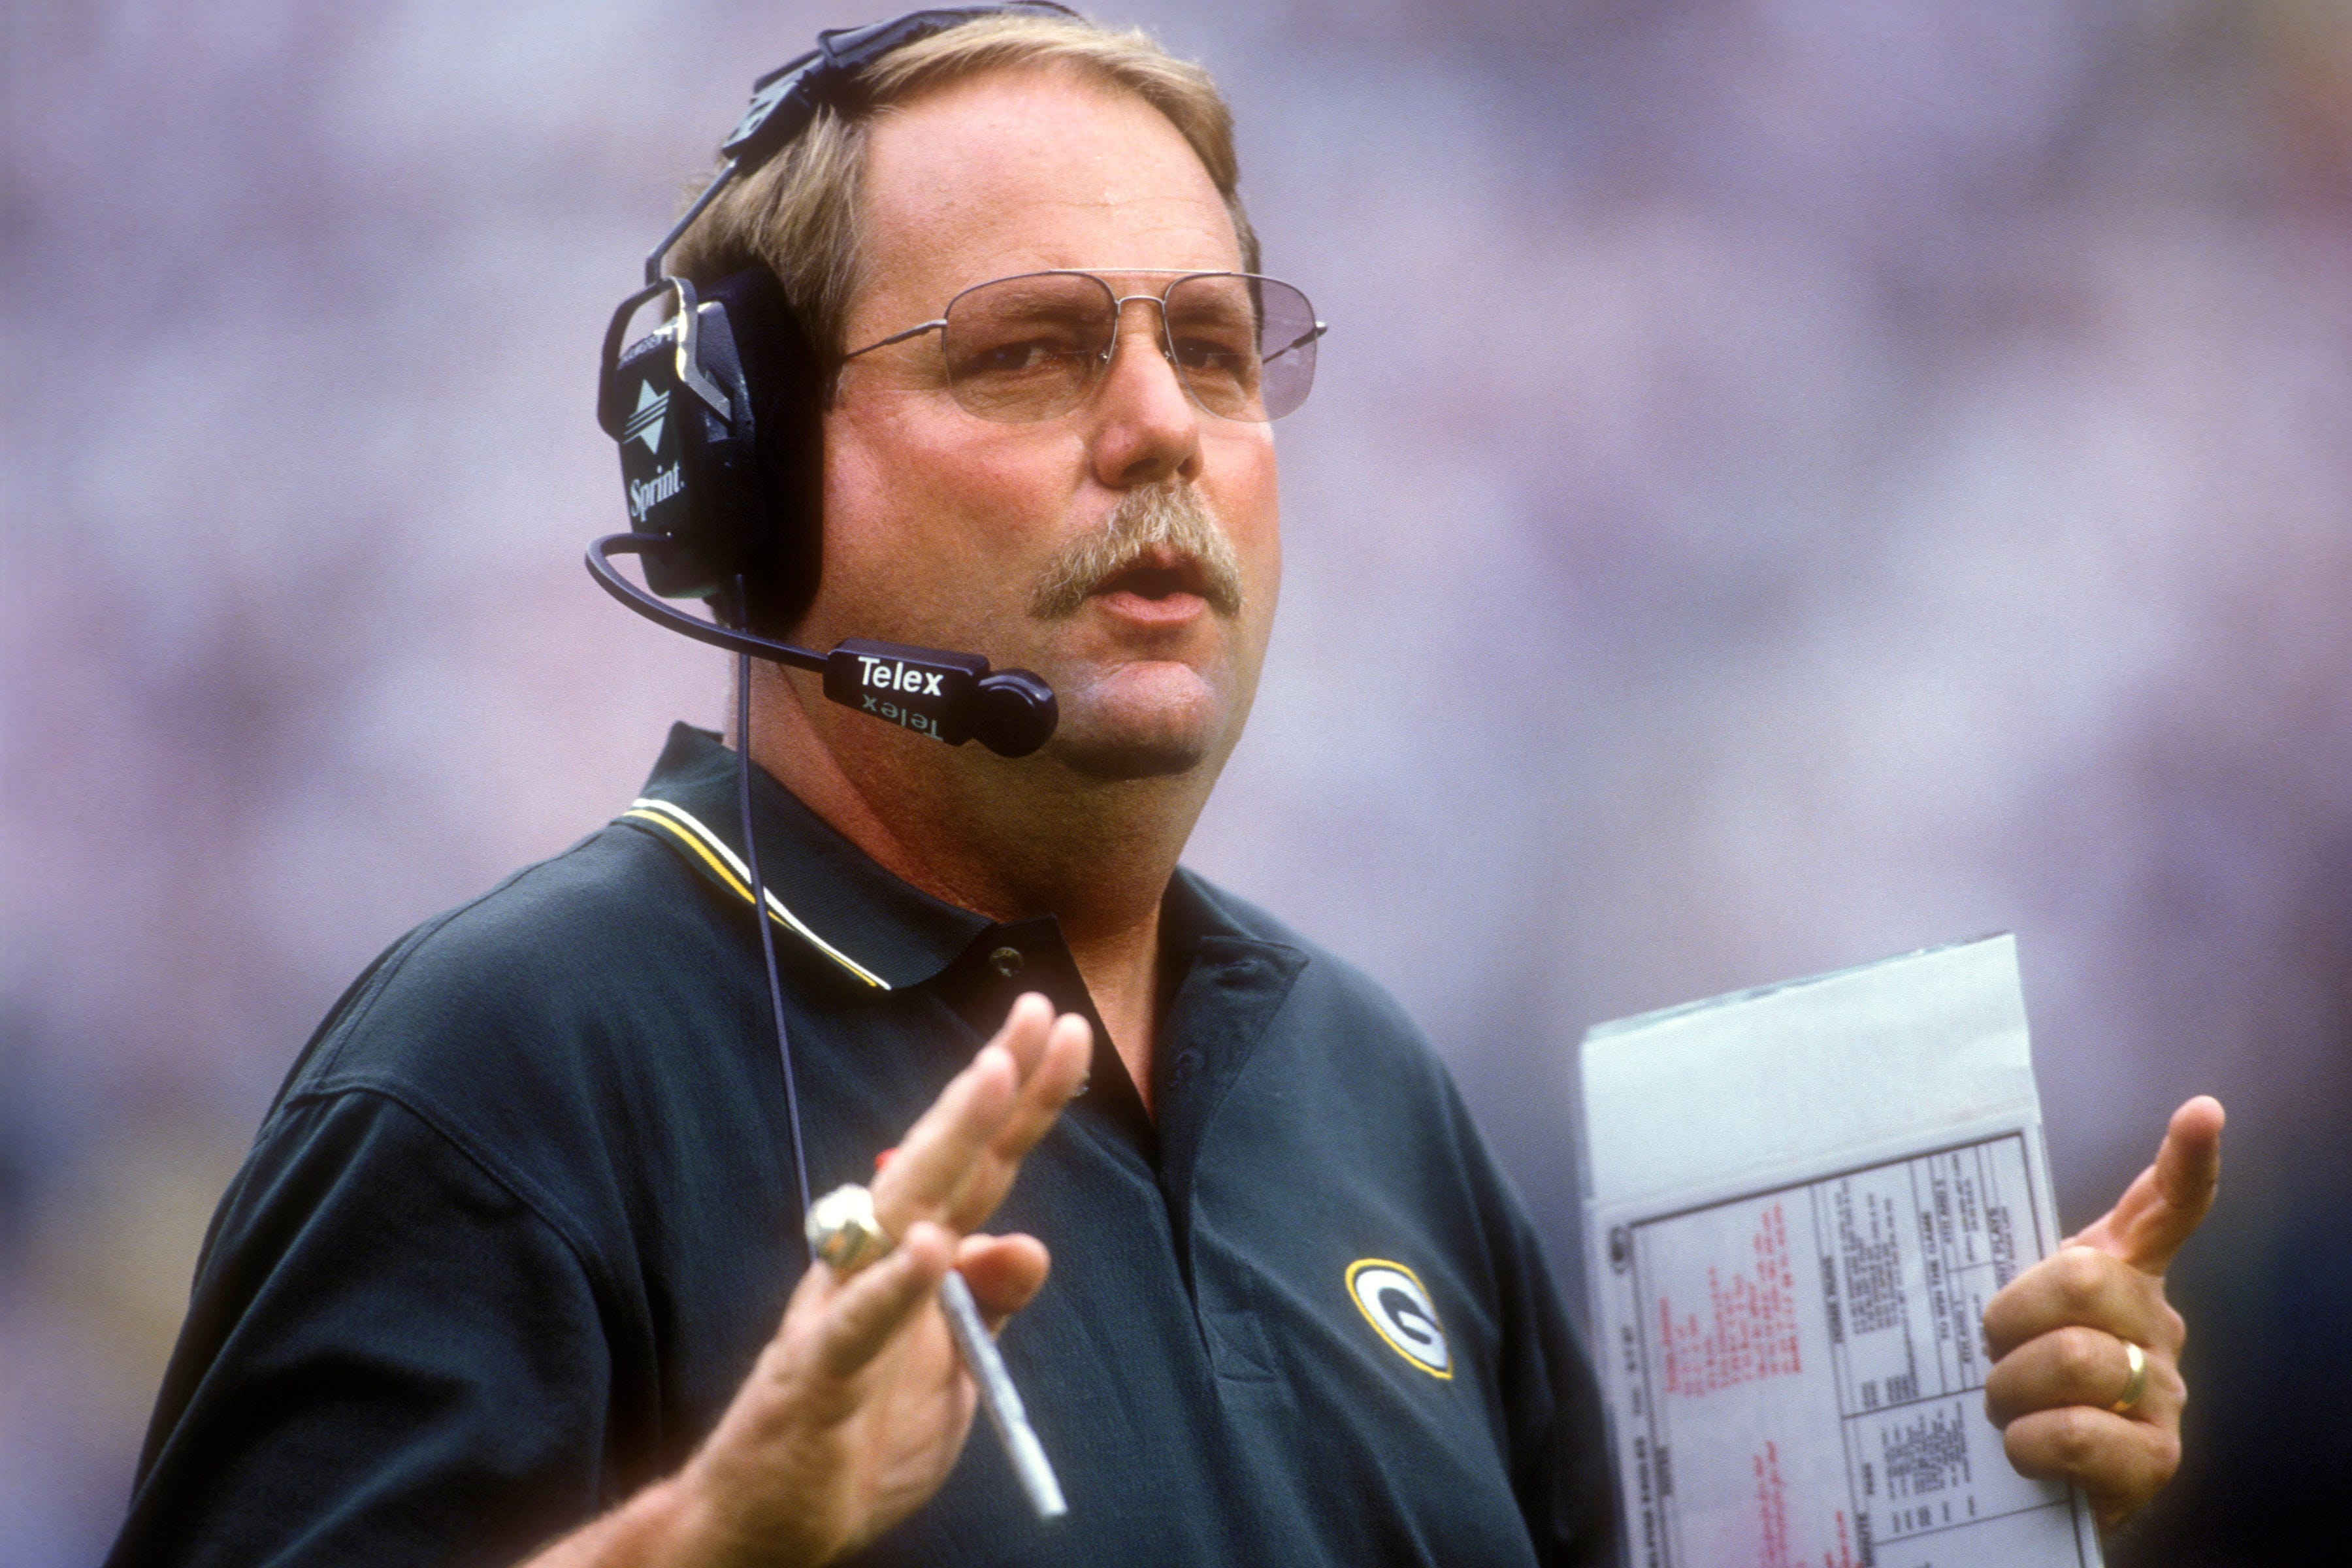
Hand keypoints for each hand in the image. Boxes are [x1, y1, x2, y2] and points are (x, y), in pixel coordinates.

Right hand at [527, 993, 1091, 1567]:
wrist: (768, 1524)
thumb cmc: (862, 1434)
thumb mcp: (953, 1368)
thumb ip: (987, 1303)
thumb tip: (1031, 1242)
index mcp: (908, 1257)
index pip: (977, 1167)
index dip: (1021, 1100)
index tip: (1061, 1027)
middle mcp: (868, 1264)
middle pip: (941, 1163)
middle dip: (992, 1088)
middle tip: (1035, 1015)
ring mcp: (838, 1312)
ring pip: (898, 1212)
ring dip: (947, 1143)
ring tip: (993, 1079)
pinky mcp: (814, 1378)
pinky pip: (855, 1325)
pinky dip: (892, 1287)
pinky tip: (931, 1247)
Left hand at [1981, 1095, 2223, 1529]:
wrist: (2032, 1488)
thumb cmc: (2011, 1388)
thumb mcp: (2000, 1320)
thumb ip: (1994, 1268)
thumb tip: (1926, 1207)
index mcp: (2118, 1278)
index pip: (2163, 1211)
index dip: (2185, 1164)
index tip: (2201, 1113)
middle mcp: (2154, 1325)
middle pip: (2083, 1279)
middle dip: (2010, 1317)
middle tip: (1987, 1354)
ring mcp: (2163, 1391)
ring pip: (2075, 1357)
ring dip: (2010, 1388)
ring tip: (2001, 1410)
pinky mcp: (2155, 1458)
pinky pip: (2081, 1432)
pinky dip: (2031, 1442)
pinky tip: (2022, 1450)